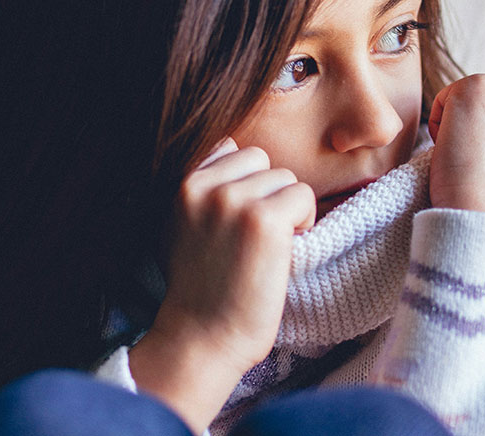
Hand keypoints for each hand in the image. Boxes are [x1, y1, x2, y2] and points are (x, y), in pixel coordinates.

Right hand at [130, 138, 314, 433]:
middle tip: (256, 235)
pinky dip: (304, 222)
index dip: (245, 182)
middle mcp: (204, 185)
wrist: (202, 336)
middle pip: (262, 160)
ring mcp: (234, 200)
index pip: (231, 149)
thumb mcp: (180, 224)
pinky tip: (284, 250)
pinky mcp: (264, 219)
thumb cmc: (198, 287)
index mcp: (182, 183)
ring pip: (285, 178)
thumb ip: (203, 188)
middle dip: (267, 193)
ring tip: (268, 246)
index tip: (241, 219)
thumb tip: (233, 151)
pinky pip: (304, 196)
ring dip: (286, 209)